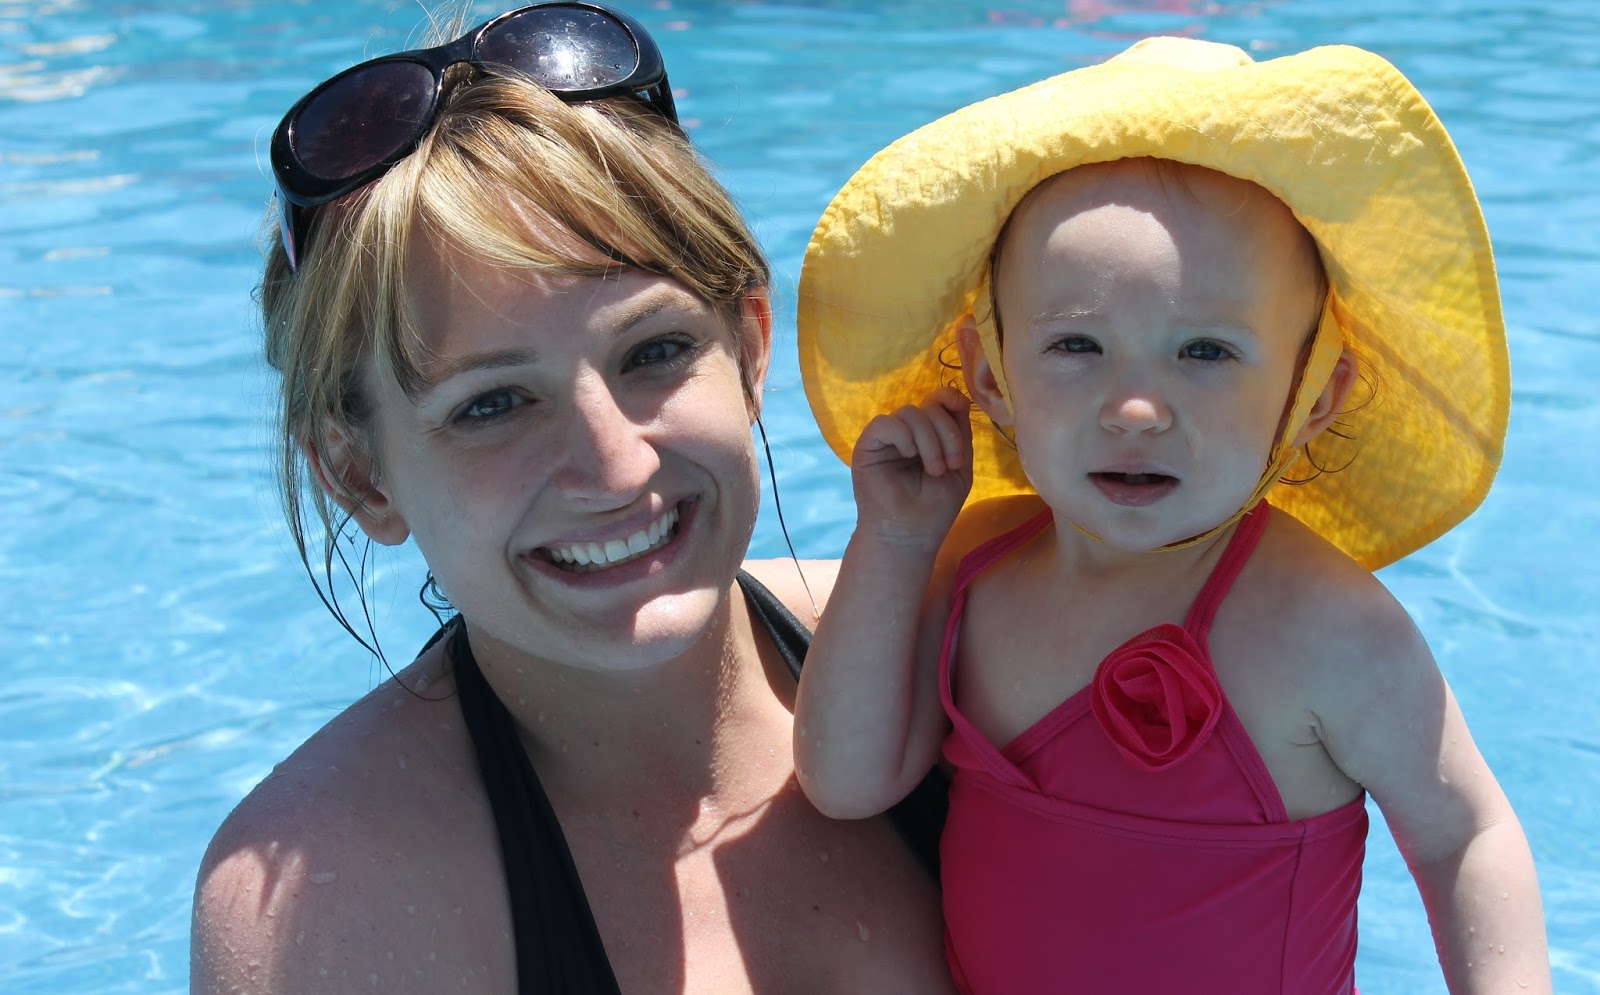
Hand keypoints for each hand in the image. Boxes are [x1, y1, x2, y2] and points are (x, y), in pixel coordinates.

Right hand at [851, 387, 973, 548]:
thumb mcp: (959, 466)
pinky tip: (909, 455)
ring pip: (910, 413)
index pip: (938, 400)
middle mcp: (907, 433)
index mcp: (928, 435)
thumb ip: (959, 432)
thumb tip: (959, 397)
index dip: (951, 400)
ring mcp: (887, 439)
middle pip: (929, 406)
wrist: (909, 536)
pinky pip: (885, 423)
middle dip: (947, 433)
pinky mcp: (868, 446)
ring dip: (930, 441)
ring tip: (934, 470)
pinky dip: (903, 436)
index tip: (961, 420)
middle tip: (950, 465)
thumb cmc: (934, 507)